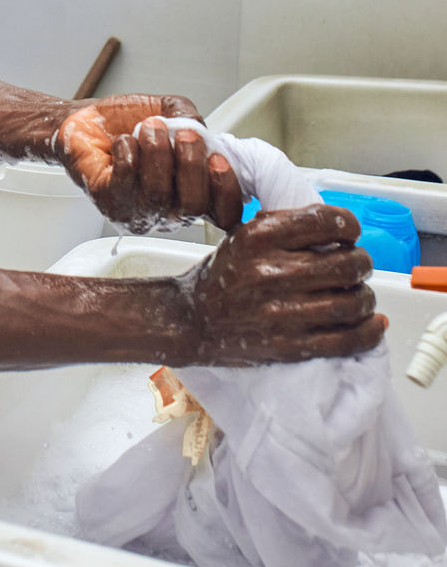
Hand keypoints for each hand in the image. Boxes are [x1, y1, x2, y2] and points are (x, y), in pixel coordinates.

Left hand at [57, 102, 241, 232]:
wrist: (86, 121)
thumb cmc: (127, 122)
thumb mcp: (169, 110)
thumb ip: (191, 118)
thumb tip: (198, 128)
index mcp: (190, 192)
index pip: (223, 214)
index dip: (227, 192)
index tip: (217, 160)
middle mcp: (168, 210)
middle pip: (194, 206)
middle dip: (191, 163)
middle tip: (181, 134)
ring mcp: (138, 211)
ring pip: (158, 193)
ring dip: (156, 150)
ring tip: (147, 128)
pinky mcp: (109, 202)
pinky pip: (126, 179)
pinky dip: (128, 149)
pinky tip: (123, 142)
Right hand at [174, 204, 385, 365]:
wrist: (192, 321)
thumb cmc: (222, 276)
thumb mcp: (243, 237)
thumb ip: (284, 228)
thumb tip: (335, 227)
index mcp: (258, 237)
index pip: (324, 221)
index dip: (349, 224)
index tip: (351, 231)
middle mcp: (270, 272)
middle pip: (346, 263)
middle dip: (362, 262)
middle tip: (358, 264)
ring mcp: (282, 312)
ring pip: (351, 302)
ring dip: (366, 296)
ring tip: (360, 293)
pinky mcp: (290, 346)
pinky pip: (346, 340)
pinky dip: (369, 331)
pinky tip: (373, 323)